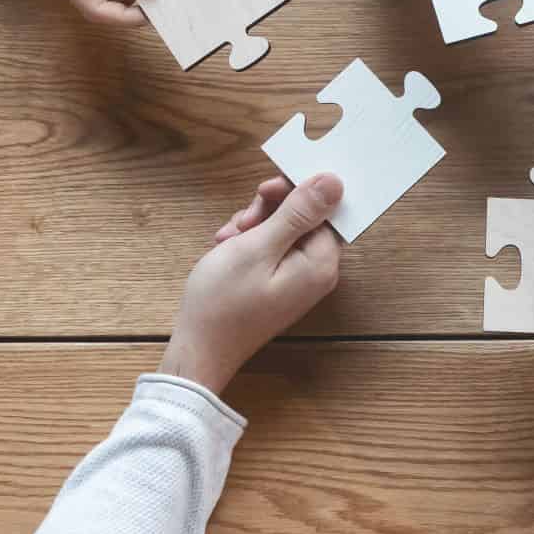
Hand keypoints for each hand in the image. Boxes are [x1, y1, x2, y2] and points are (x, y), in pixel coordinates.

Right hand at [161, 173, 344, 394]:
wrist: (198, 351)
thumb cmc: (224, 302)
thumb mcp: (258, 247)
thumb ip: (298, 213)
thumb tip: (335, 182)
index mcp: (320, 264)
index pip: (326, 209)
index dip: (297, 193)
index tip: (265, 190)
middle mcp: (316, 273)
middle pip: (305, 218)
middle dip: (271, 210)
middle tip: (242, 221)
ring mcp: (296, 280)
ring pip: (284, 230)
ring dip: (255, 225)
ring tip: (228, 239)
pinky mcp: (278, 285)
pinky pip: (272, 250)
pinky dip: (249, 243)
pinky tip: (227, 248)